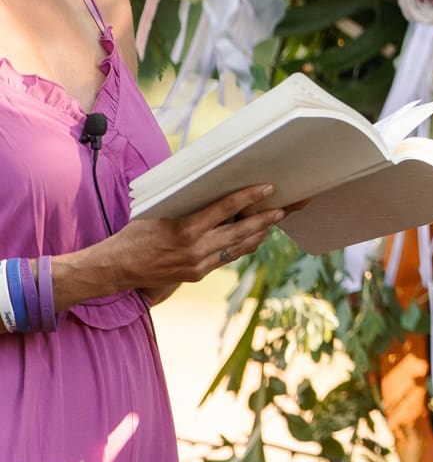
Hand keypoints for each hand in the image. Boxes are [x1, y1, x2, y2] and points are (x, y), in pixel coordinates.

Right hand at [92, 183, 287, 292]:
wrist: (116, 268)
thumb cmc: (135, 234)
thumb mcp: (160, 212)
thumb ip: (189, 205)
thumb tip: (214, 186)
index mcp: (186, 229)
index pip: (226, 209)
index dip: (250, 197)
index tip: (269, 187)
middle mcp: (196, 249)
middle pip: (242, 231)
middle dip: (268, 218)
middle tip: (288, 206)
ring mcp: (198, 265)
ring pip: (239, 247)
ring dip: (261, 232)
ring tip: (277, 218)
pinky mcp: (198, 274)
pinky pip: (227, 257)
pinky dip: (243, 245)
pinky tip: (255, 236)